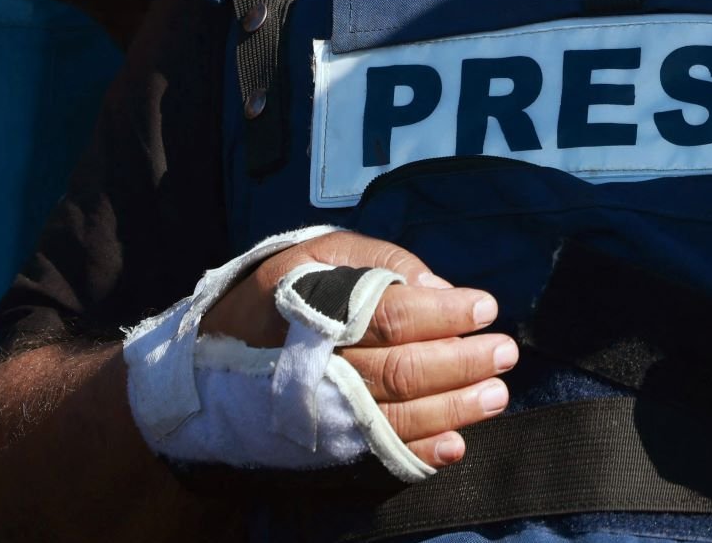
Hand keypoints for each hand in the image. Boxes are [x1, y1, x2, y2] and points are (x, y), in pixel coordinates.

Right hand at [197, 231, 514, 469]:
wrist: (206, 370)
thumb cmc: (273, 300)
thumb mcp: (313, 254)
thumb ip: (375, 261)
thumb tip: (436, 287)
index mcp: (314, 310)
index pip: (393, 315)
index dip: (445, 314)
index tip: (485, 307)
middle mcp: (318, 366)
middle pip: (402, 370)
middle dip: (462, 362)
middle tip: (506, 353)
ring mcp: (321, 414)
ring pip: (398, 416)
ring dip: (455, 408)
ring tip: (496, 394)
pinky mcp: (325, 448)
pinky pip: (379, 456)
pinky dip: (421, 454)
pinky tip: (456, 444)